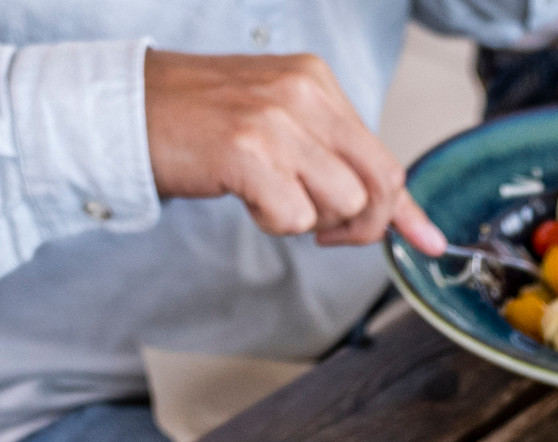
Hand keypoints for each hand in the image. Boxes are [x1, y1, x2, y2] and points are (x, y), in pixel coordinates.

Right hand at [143, 51, 443, 250]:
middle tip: (324, 231)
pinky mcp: (248, 151)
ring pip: (341, 203)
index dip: (405, 208)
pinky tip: (246, 198)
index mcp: (316, 83)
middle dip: (362, 226)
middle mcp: (304, 94)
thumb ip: (329, 158)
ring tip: (268, 197)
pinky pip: (294, 217)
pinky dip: (273, 223)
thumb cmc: (197, 123)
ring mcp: (277, 121)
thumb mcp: (276, 126)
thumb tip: (387, 212)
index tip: (429, 241)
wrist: (128, 109)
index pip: (383, 155)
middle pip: (378, 184)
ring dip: (308, 221)